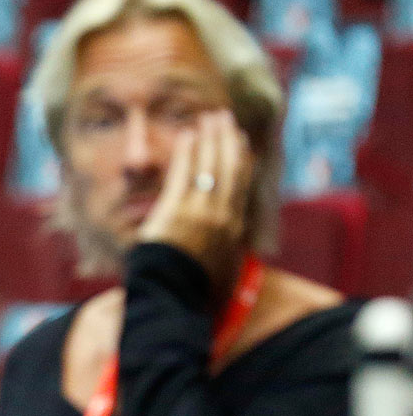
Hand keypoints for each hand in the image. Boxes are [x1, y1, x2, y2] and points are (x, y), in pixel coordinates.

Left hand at [136, 109, 254, 291]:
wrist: (174, 298)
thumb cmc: (193, 289)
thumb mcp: (222, 269)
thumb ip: (226, 250)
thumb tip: (233, 245)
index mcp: (233, 228)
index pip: (241, 184)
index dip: (242, 159)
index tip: (241, 141)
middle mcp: (222, 216)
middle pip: (230, 168)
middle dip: (227, 140)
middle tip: (225, 119)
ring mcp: (199, 212)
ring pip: (209, 165)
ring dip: (210, 138)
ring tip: (208, 118)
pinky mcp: (176, 211)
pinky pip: (183, 173)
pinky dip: (187, 151)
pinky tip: (187, 134)